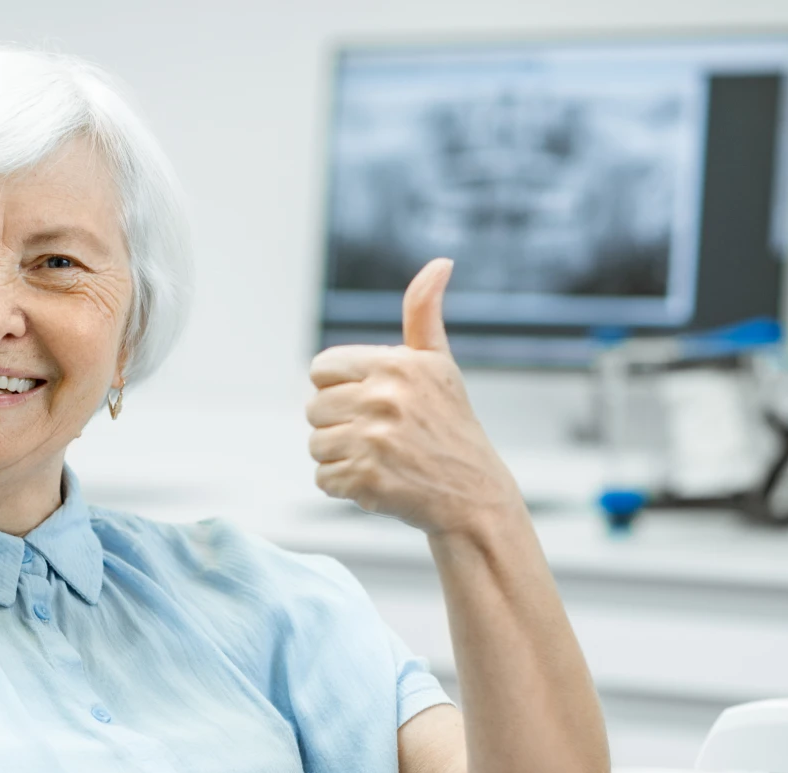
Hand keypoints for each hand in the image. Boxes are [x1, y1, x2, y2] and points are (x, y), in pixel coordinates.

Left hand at [306, 258, 521, 539]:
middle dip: (339, 425)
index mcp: (396, 364)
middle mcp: (384, 397)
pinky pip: (324, 479)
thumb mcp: (439, 365)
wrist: (473, 494)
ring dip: (340, 457)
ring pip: (315, 445)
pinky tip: (378, 481)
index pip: (320, 368)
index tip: (368, 403)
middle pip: (313, 408)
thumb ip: (424, 314)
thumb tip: (440, 263)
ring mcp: (375, 440)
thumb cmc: (451, 426)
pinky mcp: (367, 479)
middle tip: (378, 436)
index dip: (338, 388)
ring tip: (379, 459)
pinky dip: (344, 486)